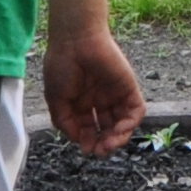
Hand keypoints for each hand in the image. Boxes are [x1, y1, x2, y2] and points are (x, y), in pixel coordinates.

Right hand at [45, 27, 144, 155]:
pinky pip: (135, 110)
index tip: (86, 149)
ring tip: (109, 144)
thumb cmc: (61, 65)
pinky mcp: (128, 88)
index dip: (88, 141)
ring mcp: (114, 94)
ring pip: (122, 123)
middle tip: (100, 150)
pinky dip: (130, 124)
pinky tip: (120, 131)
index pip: (89, 129)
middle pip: (107, 128)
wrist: (75, 40)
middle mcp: (99, 100)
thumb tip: (79, 139)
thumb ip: (65, 122)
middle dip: (104, 143)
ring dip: (118, 138)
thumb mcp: (55, 99)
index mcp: (81, 103)